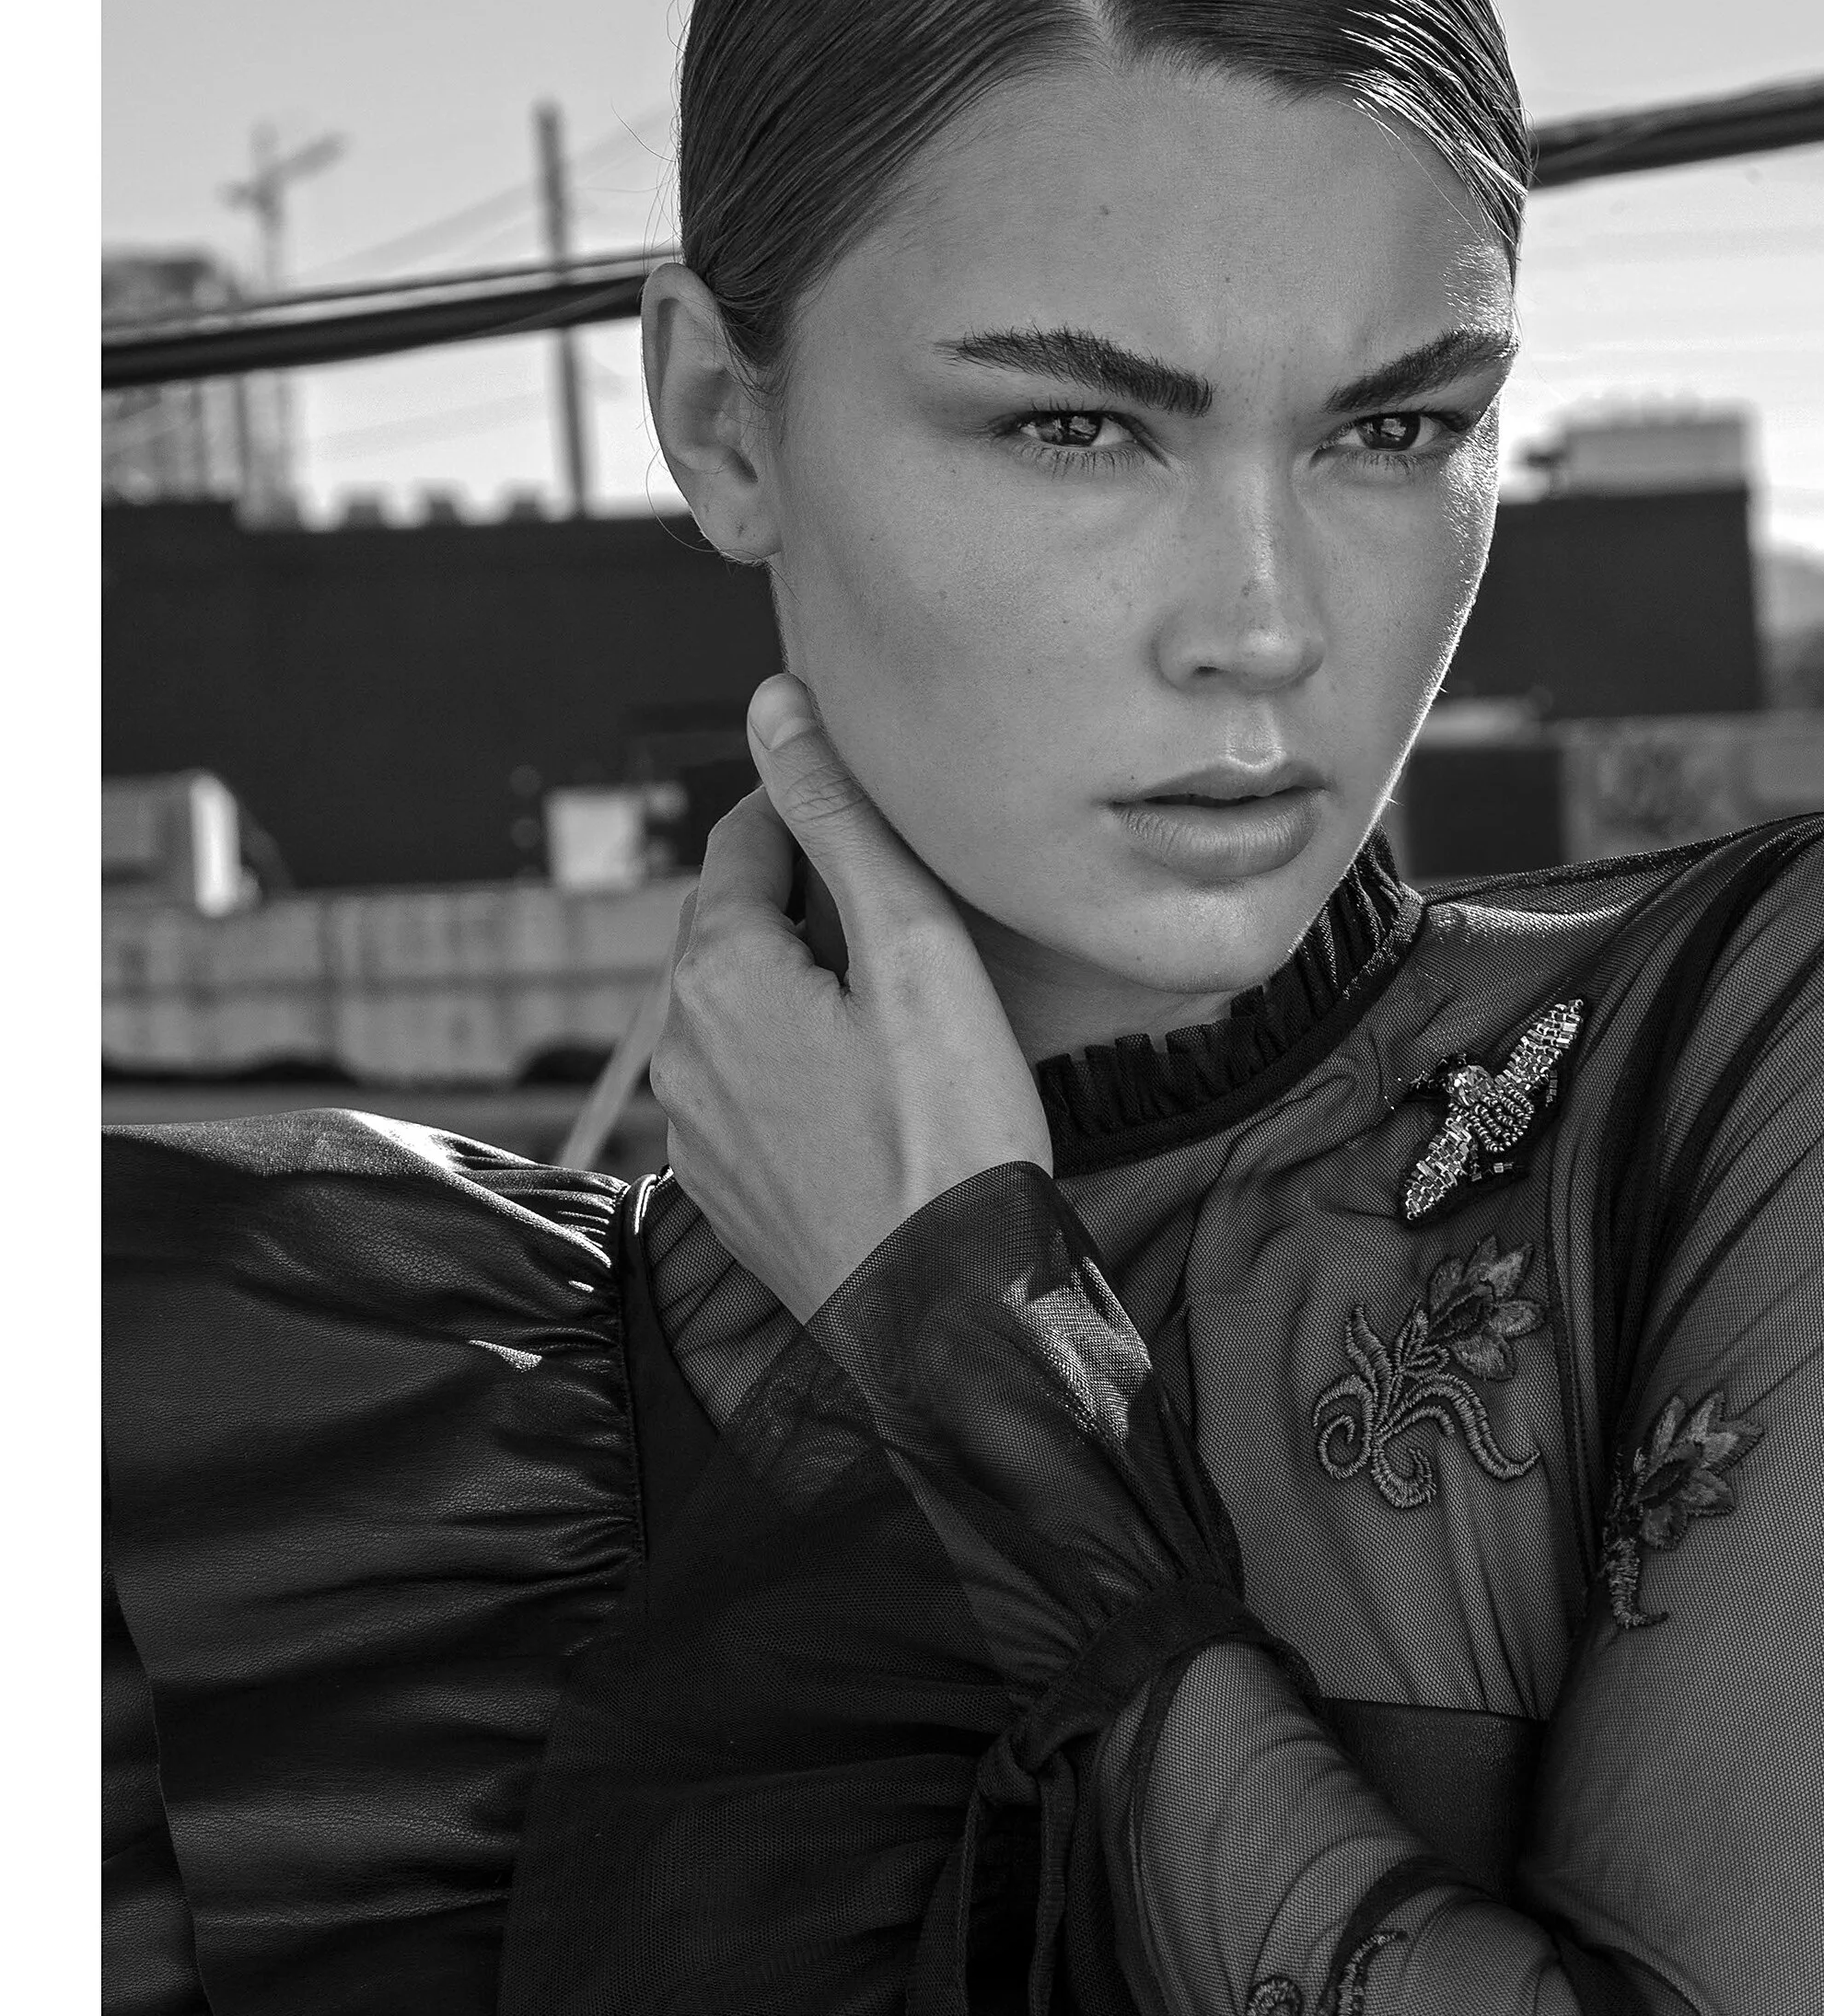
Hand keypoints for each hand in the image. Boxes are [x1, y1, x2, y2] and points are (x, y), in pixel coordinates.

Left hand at [649, 674, 1052, 1322]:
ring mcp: (692, 1123)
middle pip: (742, 922)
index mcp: (717, 971)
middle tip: (919, 922)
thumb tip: (775, 703)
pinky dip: (801, 1065)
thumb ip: (840, 819)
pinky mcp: (719, 1184)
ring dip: (810, 987)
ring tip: (908, 1011)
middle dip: (817, 903)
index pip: (749, 836)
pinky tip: (878, 1091)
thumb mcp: (913, 951)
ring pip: (745, 1007)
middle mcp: (679, 1043)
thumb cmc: (952, 1131)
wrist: (945, 1312)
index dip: (822, 812)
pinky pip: (751, 1085)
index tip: (893, 826)